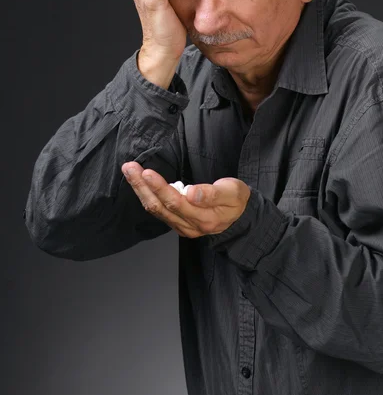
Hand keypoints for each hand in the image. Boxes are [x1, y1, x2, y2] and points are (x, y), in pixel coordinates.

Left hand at [121, 162, 251, 237]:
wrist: (240, 216)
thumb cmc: (236, 200)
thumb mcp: (233, 192)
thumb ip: (212, 194)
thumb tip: (191, 193)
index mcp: (204, 218)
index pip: (176, 203)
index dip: (159, 188)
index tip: (147, 172)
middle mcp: (189, 226)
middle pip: (159, 207)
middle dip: (142, 186)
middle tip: (129, 168)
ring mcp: (182, 227)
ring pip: (155, 209)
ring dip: (140, 190)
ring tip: (130, 171)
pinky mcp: (178, 224)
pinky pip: (158, 211)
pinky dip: (147, 196)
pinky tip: (140, 184)